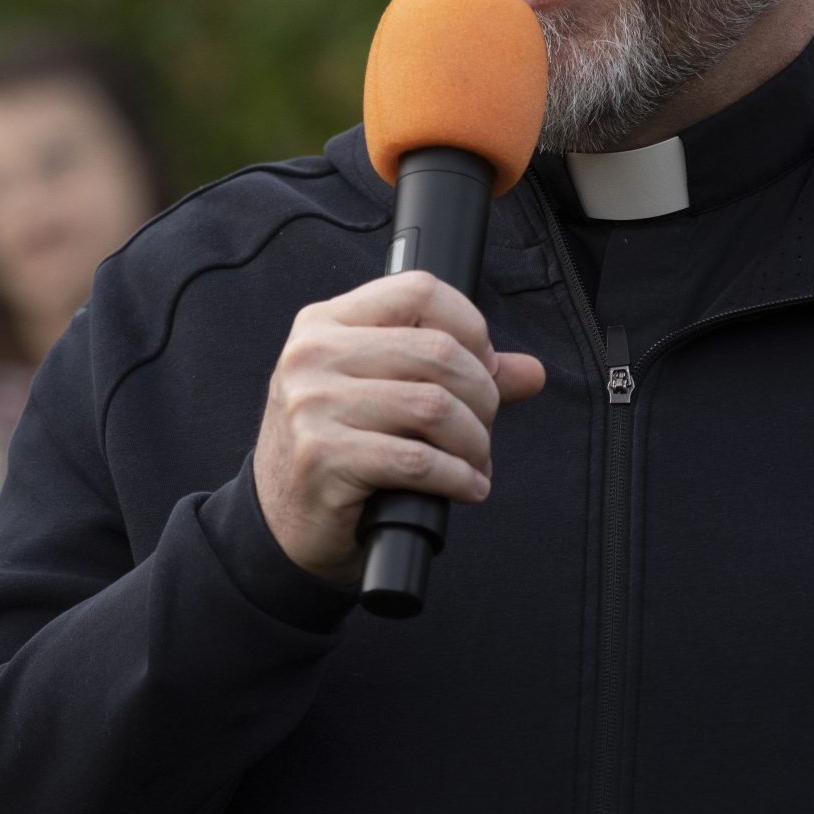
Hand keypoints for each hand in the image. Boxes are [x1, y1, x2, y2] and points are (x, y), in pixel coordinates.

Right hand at [254, 271, 547, 583]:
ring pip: (434, 407)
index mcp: (325, 323)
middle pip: (438, 351)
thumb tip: (531, 372)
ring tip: (475, 462)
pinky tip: (466, 487)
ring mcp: (313, 406)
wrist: (283, 521)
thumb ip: (455, 375)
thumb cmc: (337, 450)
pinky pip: (418, 461)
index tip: (483, 366)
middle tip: (483, 428)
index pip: (419, 292)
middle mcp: (313, 355)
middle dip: (482, 395)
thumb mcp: (383, 394)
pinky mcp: (323, 458)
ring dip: (474, 443)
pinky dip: (458, 478)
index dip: (471, 327)